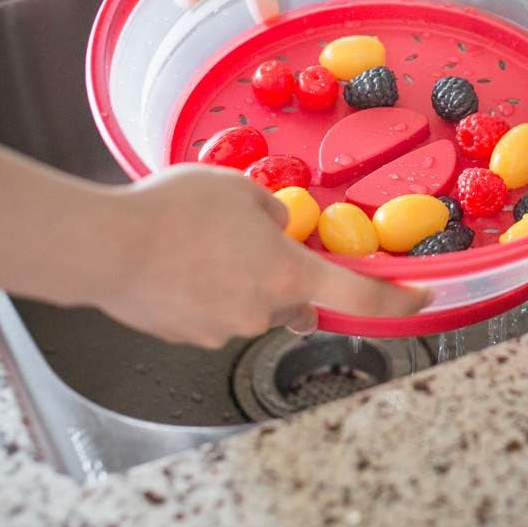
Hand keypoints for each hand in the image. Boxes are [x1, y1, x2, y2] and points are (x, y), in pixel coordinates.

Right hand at [90, 164, 428, 347]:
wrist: (106, 246)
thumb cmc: (172, 212)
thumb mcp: (236, 190)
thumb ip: (270, 211)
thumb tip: (277, 226)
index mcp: (286, 274)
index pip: (359, 295)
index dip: (396, 299)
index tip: (421, 298)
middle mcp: (261, 311)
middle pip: (294, 301)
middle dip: (284, 278)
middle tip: (252, 244)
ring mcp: (222, 329)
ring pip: (248, 306)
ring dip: (236, 281)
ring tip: (195, 244)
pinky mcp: (186, 337)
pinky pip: (210, 313)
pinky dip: (203, 293)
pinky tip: (175, 264)